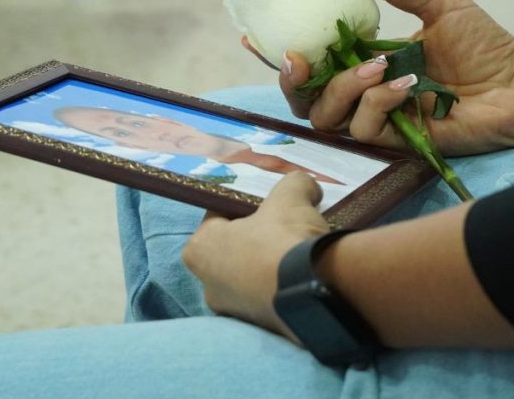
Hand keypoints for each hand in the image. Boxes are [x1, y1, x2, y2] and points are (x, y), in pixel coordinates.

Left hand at [181, 172, 329, 339]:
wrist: (314, 293)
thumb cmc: (284, 239)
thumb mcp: (291, 196)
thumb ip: (294, 183)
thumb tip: (307, 187)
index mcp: (199, 250)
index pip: (217, 218)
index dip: (244, 207)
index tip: (267, 206)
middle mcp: (208, 286)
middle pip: (233, 250)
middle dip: (256, 239)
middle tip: (284, 227)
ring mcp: (233, 312)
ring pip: (251, 278)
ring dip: (270, 265)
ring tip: (299, 252)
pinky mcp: (260, 330)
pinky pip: (269, 299)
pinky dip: (283, 288)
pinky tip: (305, 275)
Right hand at [249, 0, 513, 154]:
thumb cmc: (485, 46)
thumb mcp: (437, 3)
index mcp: (367, 59)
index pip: (312, 62)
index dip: (279, 54)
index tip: (255, 35)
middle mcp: (365, 93)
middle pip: (304, 99)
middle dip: (293, 80)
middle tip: (301, 59)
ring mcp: (380, 120)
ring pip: (327, 116)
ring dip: (345, 88)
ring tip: (378, 67)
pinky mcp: (397, 144)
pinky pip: (364, 129)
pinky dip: (378, 104)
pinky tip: (407, 89)